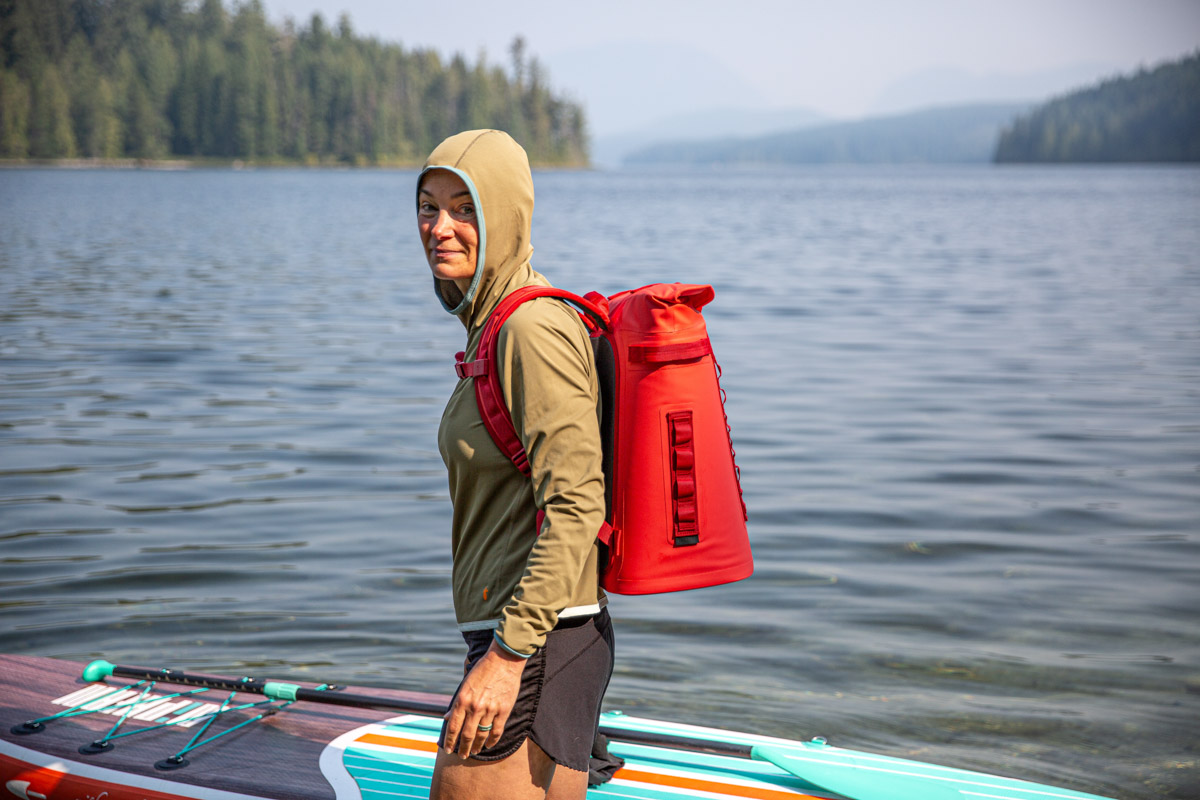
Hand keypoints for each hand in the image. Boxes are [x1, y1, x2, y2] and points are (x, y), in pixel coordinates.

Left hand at [442, 640, 526, 756]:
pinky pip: (497, 730)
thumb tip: (446, 718)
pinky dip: (492, 740)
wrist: (504, 659)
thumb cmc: (482, 669)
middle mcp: (475, 707)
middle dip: (463, 748)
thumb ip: (456, 703)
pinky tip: (489, 744)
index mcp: (462, 700)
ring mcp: (490, 709)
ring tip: (475, 751)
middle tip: (462, 755)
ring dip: (477, 746)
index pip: (453, 727)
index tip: (448, 750)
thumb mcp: (465, 684)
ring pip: (482, 735)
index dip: (450, 741)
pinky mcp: (504, 710)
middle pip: (467, 735)